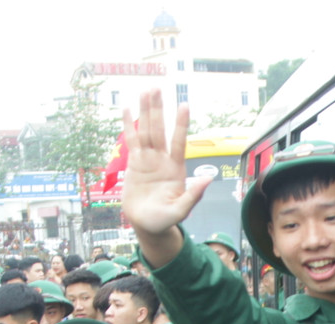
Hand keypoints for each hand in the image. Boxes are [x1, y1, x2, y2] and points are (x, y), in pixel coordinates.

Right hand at [121, 89, 209, 248]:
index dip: (180, 124)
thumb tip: (208, 178)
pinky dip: (129, 125)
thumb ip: (193, 195)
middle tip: (156, 88)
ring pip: (146, 130)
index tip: (183, 106)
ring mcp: (148, 159)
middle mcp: (162, 159)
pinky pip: (131, 140)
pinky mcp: (134, 163)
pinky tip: (126, 109)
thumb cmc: (165, 219)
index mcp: (175, 169)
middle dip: (158, 109)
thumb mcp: (181, 210)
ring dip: (146, 111)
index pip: (178, 142)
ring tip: (145, 91)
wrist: (147, 224)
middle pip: (159, 130)